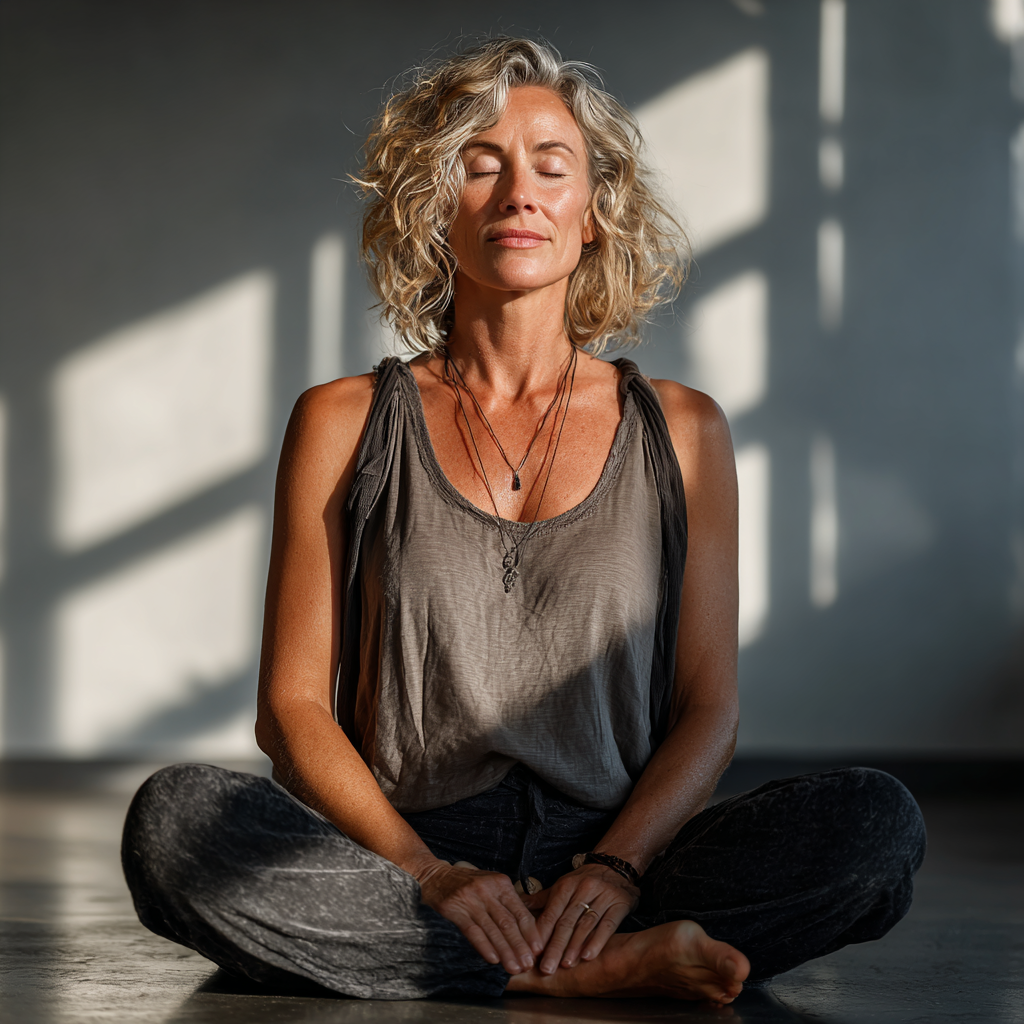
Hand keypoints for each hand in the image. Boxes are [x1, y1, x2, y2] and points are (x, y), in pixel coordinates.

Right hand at [416, 860, 543, 973]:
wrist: (436, 876)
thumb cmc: (468, 883)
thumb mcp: (491, 885)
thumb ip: (506, 904)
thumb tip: (525, 931)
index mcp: (501, 883)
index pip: (520, 911)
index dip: (530, 932)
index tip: (538, 949)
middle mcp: (488, 890)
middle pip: (508, 922)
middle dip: (520, 946)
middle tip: (528, 964)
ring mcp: (472, 900)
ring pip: (492, 930)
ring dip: (505, 952)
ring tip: (514, 967)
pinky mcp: (456, 910)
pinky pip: (473, 932)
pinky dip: (484, 946)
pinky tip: (493, 959)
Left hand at [522, 863, 639, 973]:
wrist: (615, 866)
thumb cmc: (583, 880)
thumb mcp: (563, 886)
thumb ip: (542, 900)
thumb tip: (517, 905)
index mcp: (566, 885)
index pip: (552, 912)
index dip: (542, 933)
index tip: (533, 953)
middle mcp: (583, 889)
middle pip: (567, 921)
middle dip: (556, 946)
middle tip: (546, 968)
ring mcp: (602, 896)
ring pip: (586, 924)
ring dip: (574, 947)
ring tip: (565, 965)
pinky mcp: (619, 904)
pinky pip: (607, 925)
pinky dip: (597, 941)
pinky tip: (588, 956)